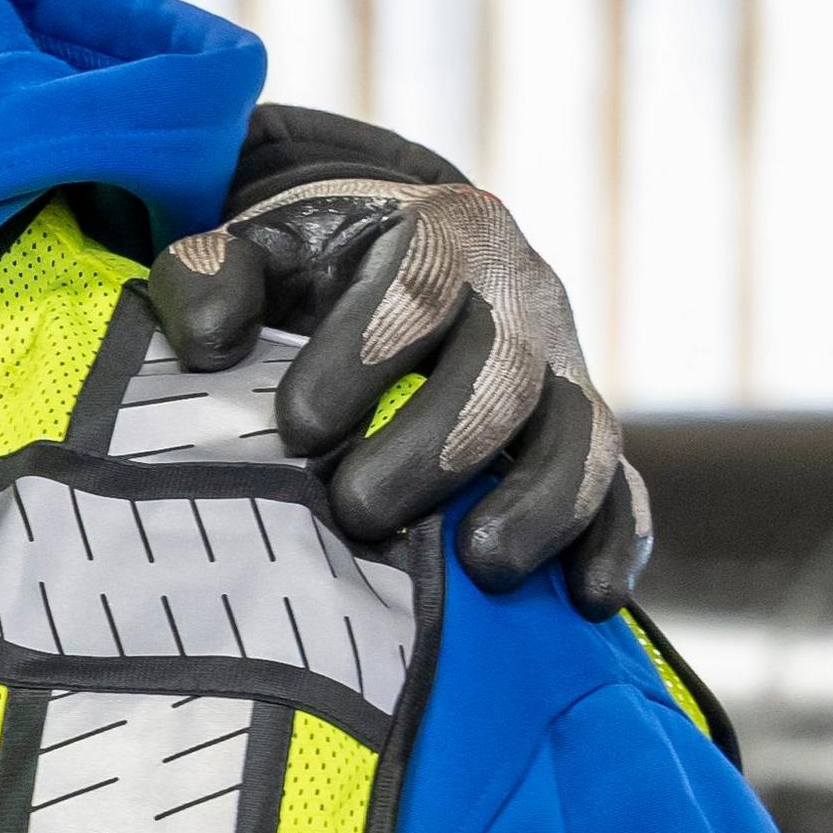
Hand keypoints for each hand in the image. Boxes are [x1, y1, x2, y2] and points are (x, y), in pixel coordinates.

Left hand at [150, 106, 655, 615]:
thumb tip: (207, 341)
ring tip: (479, 566)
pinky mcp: (589, 435)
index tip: (296, 427)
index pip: (418, 288)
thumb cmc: (309, 268)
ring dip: (539, 504)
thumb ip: (209, 274)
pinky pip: (625, 487)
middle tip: (356, 512)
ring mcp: (566, 367)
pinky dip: (615, 540)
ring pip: (581, 433)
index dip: (364, 356)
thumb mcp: (252, 250)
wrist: (393, 259)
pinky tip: (587, 596)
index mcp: (442, 236)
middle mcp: (521, 296)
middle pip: (501, 374)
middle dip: (432, 450)